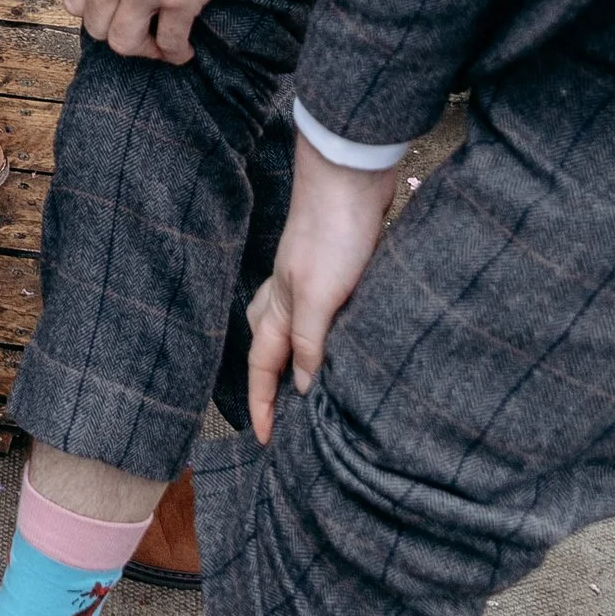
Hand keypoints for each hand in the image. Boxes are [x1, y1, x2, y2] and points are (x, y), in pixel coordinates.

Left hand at [66, 0, 253, 65]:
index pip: (75, 2)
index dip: (96, 14)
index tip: (113, 15)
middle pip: (97, 28)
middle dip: (118, 34)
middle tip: (140, 32)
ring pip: (126, 43)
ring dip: (144, 50)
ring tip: (160, 45)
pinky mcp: (179, 0)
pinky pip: (169, 43)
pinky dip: (176, 52)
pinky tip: (184, 49)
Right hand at [246, 137, 394, 441]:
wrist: (352, 174)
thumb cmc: (333, 232)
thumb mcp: (319, 295)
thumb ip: (308, 342)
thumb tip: (301, 387)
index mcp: (279, 305)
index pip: (262, 367)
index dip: (261, 406)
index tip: (265, 442)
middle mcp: (289, 293)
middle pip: (267, 344)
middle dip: (268, 381)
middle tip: (280, 416)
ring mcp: (311, 278)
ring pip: (294, 326)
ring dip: (296, 356)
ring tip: (313, 383)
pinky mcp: (338, 267)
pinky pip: (325, 312)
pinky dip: (328, 333)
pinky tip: (349, 336)